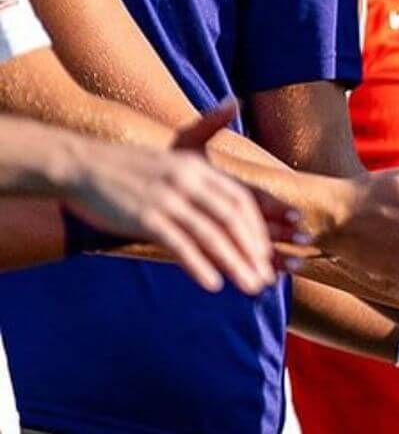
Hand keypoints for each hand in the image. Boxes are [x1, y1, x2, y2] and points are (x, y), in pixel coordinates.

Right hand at [64, 100, 278, 293]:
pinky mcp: (145, 218)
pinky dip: (199, 264)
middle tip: (266, 278)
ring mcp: (167, 200)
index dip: (258, 228)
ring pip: (212, 234)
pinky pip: (179, 244)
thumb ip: (203, 178)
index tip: (268, 254)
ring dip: (235, 263)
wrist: (83, 165)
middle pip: (233, 219)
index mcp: (198, 168)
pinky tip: (213, 284)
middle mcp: (188, 182)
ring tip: (250, 286)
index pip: (241, 200)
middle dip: (254, 251)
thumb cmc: (129, 169)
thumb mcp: (172, 159)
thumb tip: (229, 203)